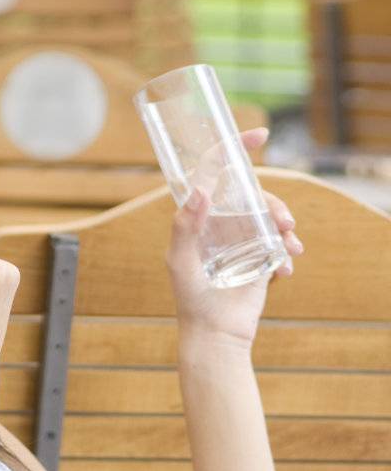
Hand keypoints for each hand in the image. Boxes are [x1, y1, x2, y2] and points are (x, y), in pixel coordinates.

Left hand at [167, 130, 303, 349]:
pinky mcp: (259, 257)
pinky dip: (287, 251)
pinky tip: (284, 270)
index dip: (232, 149)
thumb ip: (185, 228)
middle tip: (285, 223)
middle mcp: (219, 223)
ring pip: (271, 215)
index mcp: (198, 217)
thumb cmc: (190, 299)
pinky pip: (280, 242)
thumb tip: (201, 190)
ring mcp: (241, 239)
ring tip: (290, 247)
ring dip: (285, 226)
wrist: (215, 335)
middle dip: (274, 202)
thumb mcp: (181, 262)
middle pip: (252, 194)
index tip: (258, 135)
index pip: (213, 173)